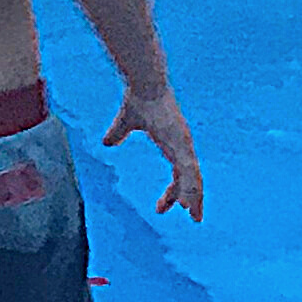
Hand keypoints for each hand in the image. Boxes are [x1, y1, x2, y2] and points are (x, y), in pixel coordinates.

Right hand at [102, 86, 203, 219]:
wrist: (145, 84)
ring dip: (194, 198)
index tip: (163, 207)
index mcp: (174, 142)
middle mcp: (183, 145)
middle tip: (194, 218)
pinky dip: (190, 189)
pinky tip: (188, 203)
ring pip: (194, 178)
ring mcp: (184, 144)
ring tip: (194, 216)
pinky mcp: (182, 144)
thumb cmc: (138, 97)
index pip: (180, 172)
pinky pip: (189, 172)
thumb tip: (106, 143)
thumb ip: (118, 133)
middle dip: (193, 199)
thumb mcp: (126, 122)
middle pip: (192, 179)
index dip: (175, 191)